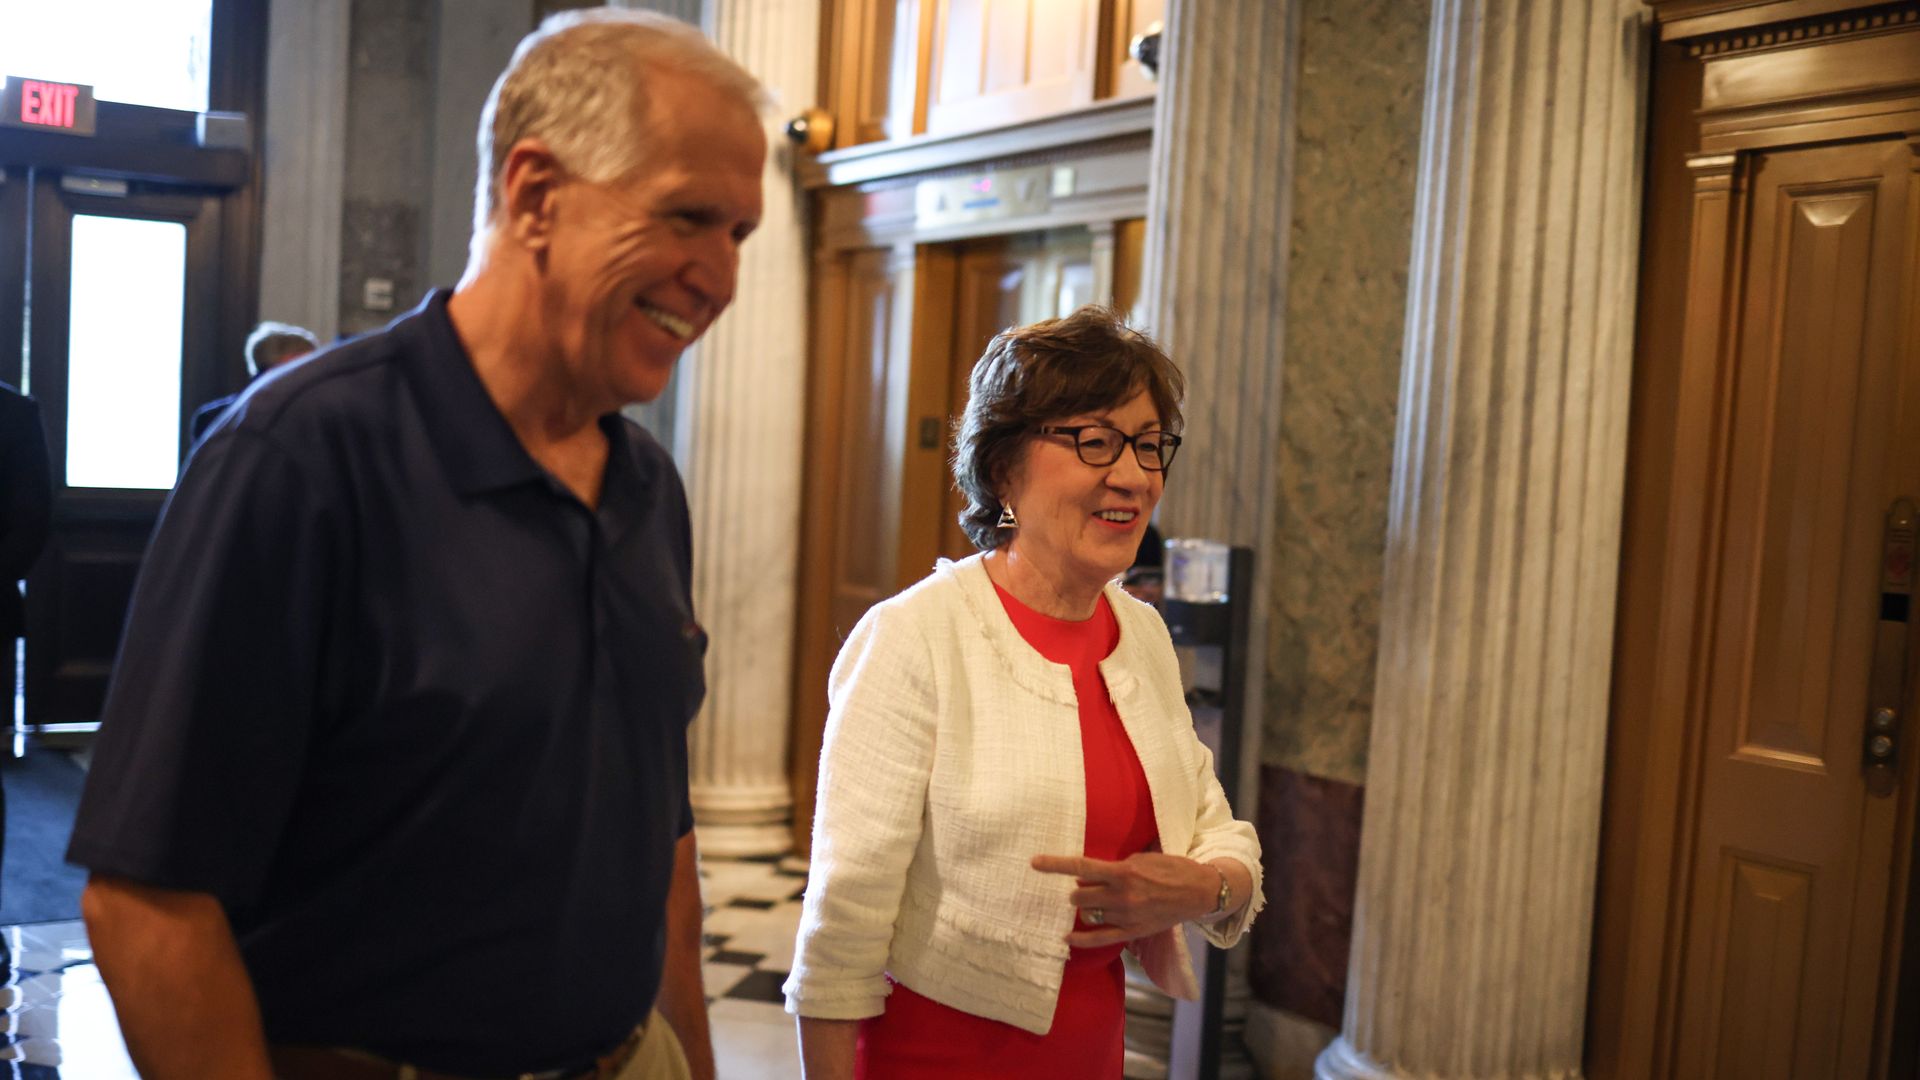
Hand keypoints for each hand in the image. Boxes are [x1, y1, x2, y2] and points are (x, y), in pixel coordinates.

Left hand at [1029, 852, 1217, 948]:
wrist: (1199, 891)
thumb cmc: (1171, 869)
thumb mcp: (1142, 858)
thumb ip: (1114, 867)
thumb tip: (1088, 874)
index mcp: (1124, 872)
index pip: (1081, 867)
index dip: (1055, 864)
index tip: (1034, 862)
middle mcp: (1122, 895)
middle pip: (1079, 894)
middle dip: (1076, 889)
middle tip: (1082, 885)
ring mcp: (1127, 916)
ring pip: (1088, 914)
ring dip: (1083, 906)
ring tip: (1088, 901)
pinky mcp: (1133, 932)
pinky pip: (1099, 938)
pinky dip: (1080, 938)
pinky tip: (1066, 938)